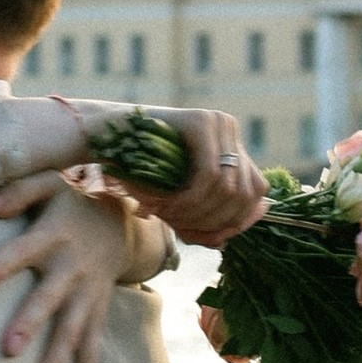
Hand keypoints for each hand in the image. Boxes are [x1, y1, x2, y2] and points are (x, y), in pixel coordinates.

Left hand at [0, 179, 134, 362]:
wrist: (123, 221)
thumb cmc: (71, 201)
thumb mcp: (49, 184)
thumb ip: (17, 191)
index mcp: (54, 235)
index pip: (23, 249)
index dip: (2, 264)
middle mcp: (71, 268)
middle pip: (49, 299)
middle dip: (30, 324)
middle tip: (8, 349)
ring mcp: (87, 294)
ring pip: (73, 331)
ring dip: (58, 361)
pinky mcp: (96, 312)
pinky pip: (93, 347)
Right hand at [132, 109, 269, 248]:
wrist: (105, 138)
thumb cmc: (140, 172)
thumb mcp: (181, 202)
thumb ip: (203, 222)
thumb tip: (226, 241)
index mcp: (232, 144)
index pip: (256, 191)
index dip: (236, 221)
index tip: (207, 235)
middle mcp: (230, 129)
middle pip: (247, 193)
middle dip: (213, 221)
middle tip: (180, 230)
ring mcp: (219, 122)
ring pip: (229, 188)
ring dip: (197, 213)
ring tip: (168, 218)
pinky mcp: (201, 122)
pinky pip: (209, 176)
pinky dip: (190, 200)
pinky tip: (167, 207)